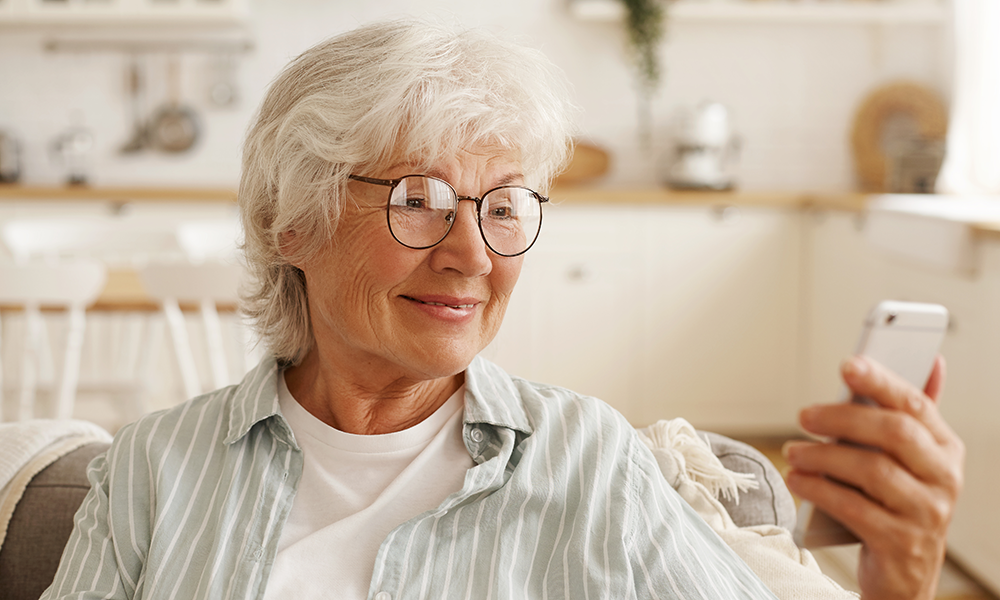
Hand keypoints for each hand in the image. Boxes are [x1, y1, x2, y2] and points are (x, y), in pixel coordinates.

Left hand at [784, 355, 964, 599]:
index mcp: (946, 448)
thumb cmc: (897, 502)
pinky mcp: (901, 544)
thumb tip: (933, 360)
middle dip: (842, 417)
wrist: (903, 574)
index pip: (915, 404)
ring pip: (872, 470)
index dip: (881, 381)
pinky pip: (854, 508)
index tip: (848, 364)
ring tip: (793, 451)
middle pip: (894, 432)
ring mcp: (927, 514)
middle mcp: (945, 479)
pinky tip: (798, 479)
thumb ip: (912, 413)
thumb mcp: (910, 459)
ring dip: (823, 456)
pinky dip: (819, 489)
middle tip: (804, 414)